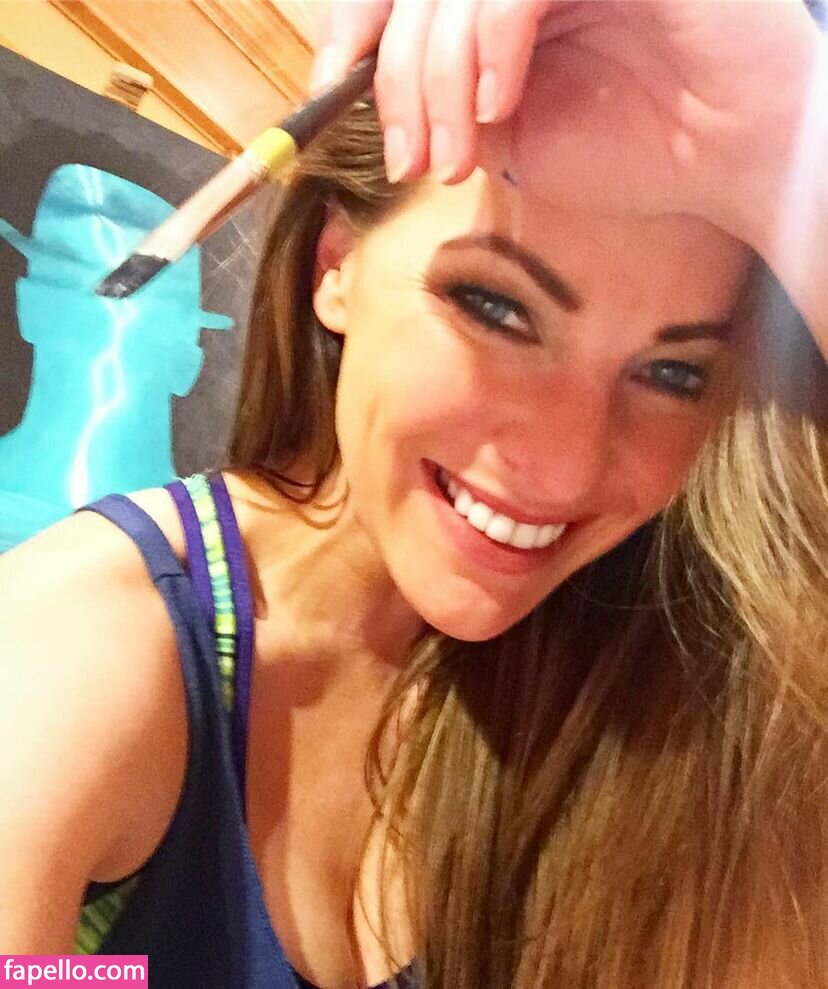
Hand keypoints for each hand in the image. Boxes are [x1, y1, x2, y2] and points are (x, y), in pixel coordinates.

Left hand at [311, 1, 823, 240]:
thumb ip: (450, 106)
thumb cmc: (635, 147)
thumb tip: (385, 104)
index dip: (354, 28)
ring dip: (436, 82)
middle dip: (396, 82)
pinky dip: (491, 48)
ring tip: (454, 158)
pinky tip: (499, 109)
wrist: (727, 155)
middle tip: (412, 161)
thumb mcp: (514, 136)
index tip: (333, 89)